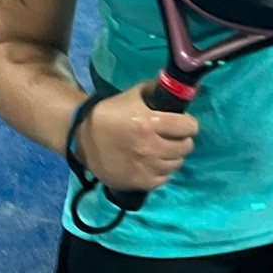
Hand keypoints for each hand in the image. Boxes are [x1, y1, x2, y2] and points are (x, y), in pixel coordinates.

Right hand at [74, 82, 198, 191]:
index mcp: (150, 123)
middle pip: (186, 147)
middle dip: (183, 139)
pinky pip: (164, 179)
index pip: (188, 126)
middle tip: (174, 137)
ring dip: (173, 156)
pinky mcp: (138, 182)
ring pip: (177, 164)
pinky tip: (154, 164)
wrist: (83, 139)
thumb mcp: (133, 96)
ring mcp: (145, 167)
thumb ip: (155, 91)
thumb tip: (176, 89)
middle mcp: (150, 147)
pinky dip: (162, 171)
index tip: (184, 123)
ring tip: (164, 150)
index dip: (189, 123)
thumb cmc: (110, 114)